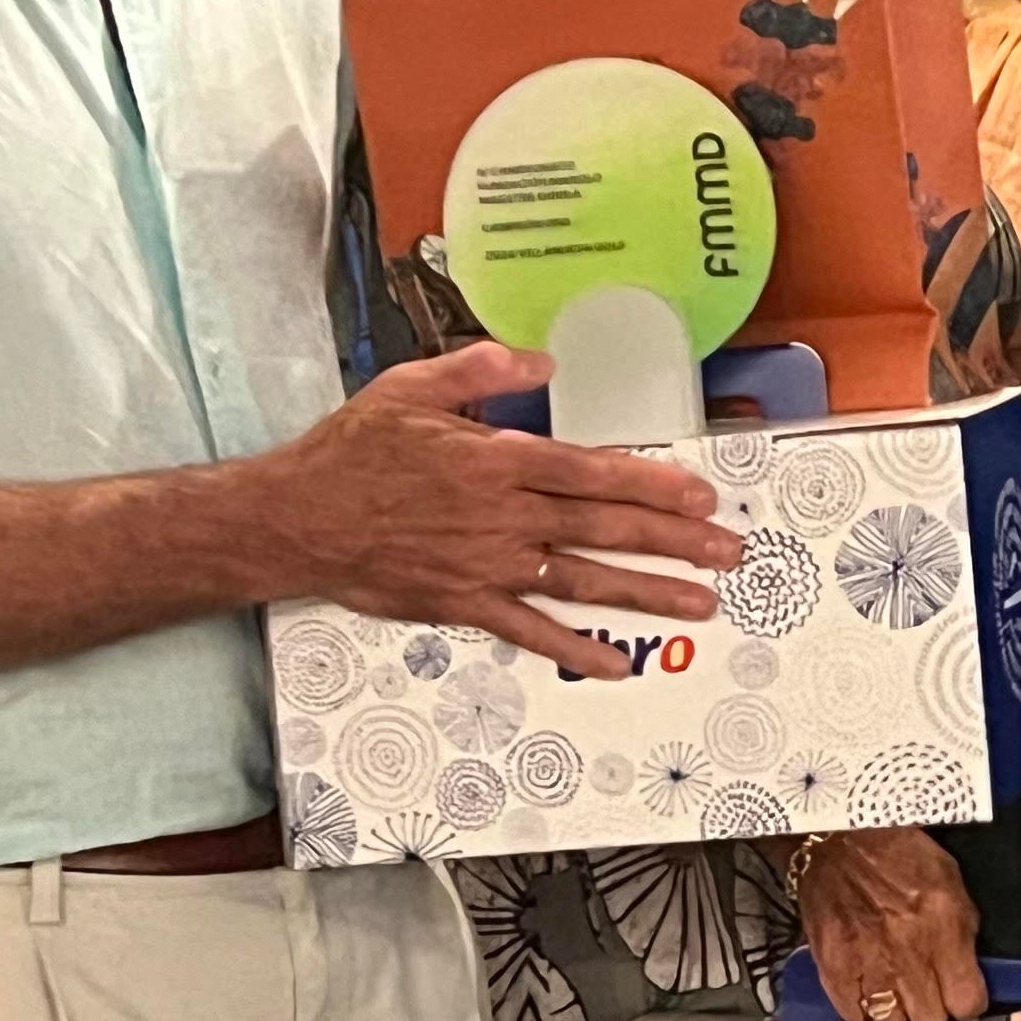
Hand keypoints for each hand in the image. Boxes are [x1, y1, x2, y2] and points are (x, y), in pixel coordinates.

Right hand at [254, 344, 737, 679]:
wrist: (292, 518)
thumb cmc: (349, 453)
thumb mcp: (411, 387)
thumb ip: (481, 369)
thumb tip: (541, 359)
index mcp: (496, 460)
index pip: (594, 472)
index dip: (653, 485)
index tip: (700, 496)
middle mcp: (502, 516)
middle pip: (605, 529)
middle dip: (674, 542)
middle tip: (727, 553)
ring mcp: (486, 565)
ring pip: (583, 580)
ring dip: (646, 593)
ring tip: (699, 602)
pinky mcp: (463, 603)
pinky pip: (531, 631)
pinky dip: (576, 648)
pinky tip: (617, 661)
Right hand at [795, 827, 987, 1020]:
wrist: (837, 839)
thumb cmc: (900, 854)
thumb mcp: (950, 881)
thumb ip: (963, 931)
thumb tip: (969, 973)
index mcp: (943, 929)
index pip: (967, 1002)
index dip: (970, 1004)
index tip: (963, 997)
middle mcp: (907, 954)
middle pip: (930, 1020)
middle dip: (934, 1009)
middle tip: (928, 990)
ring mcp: (867, 965)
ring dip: (898, 1012)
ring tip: (896, 992)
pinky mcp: (833, 969)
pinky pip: (853, 1014)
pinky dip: (862, 1007)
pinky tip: (867, 987)